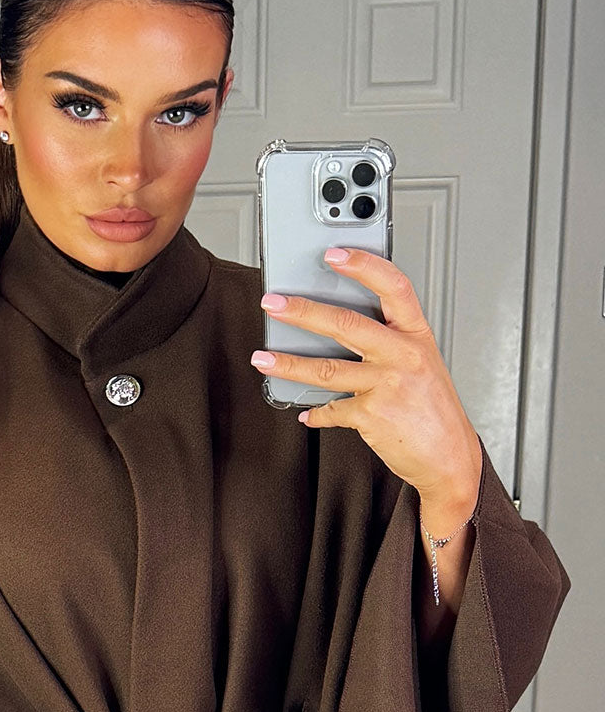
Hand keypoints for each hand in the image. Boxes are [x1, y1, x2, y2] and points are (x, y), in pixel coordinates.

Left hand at [249, 247, 481, 518]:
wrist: (449, 457)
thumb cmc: (433, 408)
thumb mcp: (421, 363)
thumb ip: (388, 342)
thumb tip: (336, 327)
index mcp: (416, 335)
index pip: (393, 287)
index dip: (363, 265)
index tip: (333, 253)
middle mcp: (404, 356)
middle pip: (346, 325)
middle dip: (303, 312)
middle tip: (273, 304)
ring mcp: (387, 386)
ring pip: (327, 369)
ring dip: (289, 365)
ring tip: (263, 358)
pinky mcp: (372, 416)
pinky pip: (332, 410)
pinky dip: (317, 412)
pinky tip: (306, 411)